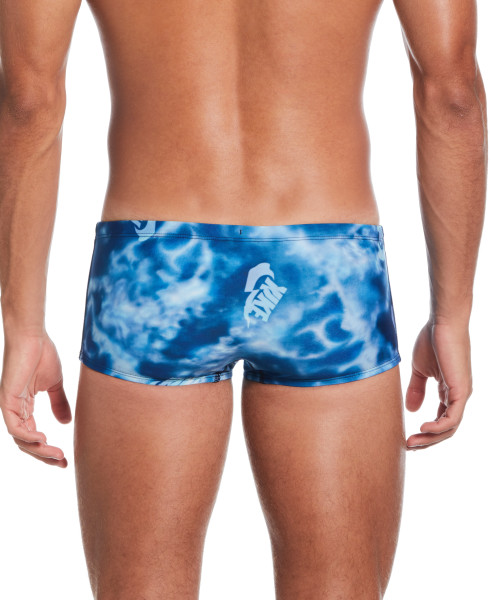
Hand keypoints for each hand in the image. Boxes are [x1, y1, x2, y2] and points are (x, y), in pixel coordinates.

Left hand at [0, 331, 71, 466]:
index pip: (33, 437)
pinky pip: (15, 427)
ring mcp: (9, 406)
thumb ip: (59, 403)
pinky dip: (28, 437)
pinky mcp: (7, 401)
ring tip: (57, 454)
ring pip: (20, 439)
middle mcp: (14, 410)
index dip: (48, 450)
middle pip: (26, 443)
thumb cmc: (42, 354)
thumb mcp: (55, 384)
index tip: (65, 460)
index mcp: (24, 407)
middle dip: (45, 456)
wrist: (32, 337)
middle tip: (62, 463)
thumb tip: (66, 423)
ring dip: (39, 450)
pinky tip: (43, 440)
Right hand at [405, 319, 472, 449]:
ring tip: (412, 442)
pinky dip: (438, 427)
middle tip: (408, 446)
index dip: (425, 432)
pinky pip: (452, 418)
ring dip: (430, 438)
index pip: (441, 420)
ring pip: (450, 427)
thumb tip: (412, 410)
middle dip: (427, 441)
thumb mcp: (420, 369)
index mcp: (450, 391)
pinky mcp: (461, 390)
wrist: (443, 322)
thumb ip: (417, 389)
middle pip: (446, 429)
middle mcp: (459, 396)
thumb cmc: (432, 340)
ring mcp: (462, 394)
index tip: (407, 438)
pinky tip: (423, 427)